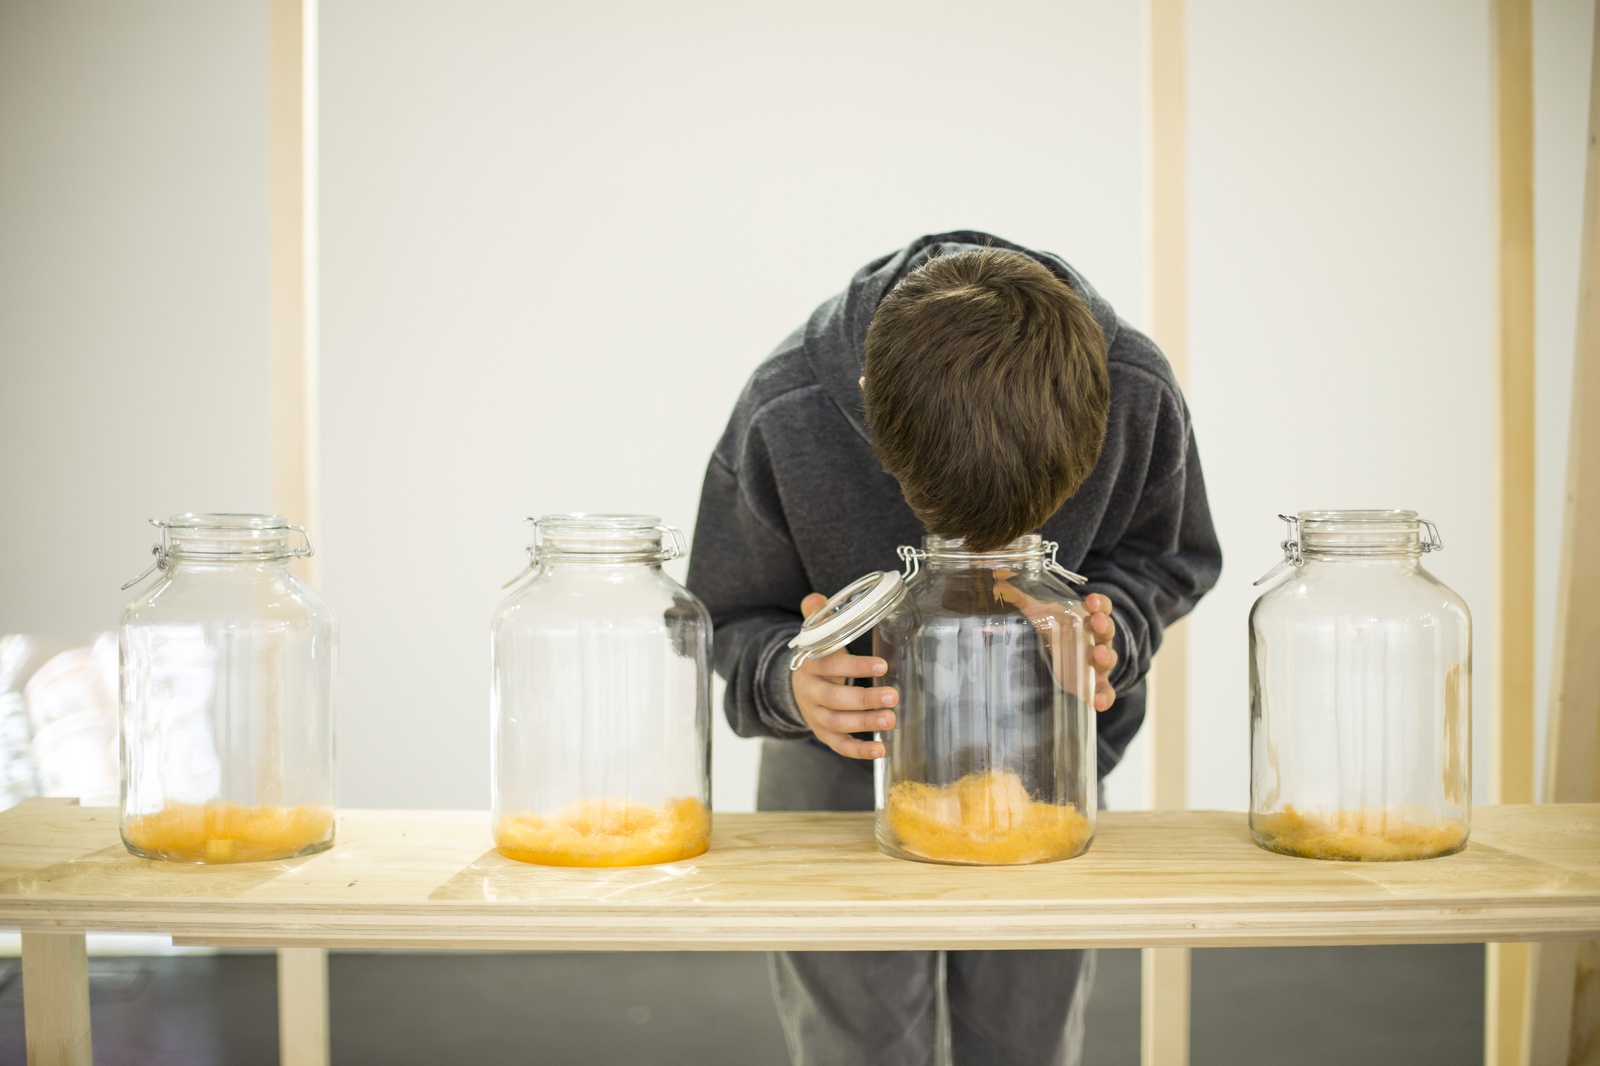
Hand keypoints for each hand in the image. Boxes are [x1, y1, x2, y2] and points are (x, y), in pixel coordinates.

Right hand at [790, 592, 896, 758]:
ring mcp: (815, 715)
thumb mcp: (815, 636)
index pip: (830, 665)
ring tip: (891, 720)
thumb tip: (815, 598)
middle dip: (864, 700)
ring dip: (865, 723)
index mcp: (810, 665)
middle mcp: (809, 693)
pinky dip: (859, 751)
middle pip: (835, 699)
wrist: (797, 686)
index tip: (882, 666)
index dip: (855, 667)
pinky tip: (881, 750)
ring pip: (838, 723)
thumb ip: (817, 617)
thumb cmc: (819, 658)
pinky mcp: (822, 734)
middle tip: (893, 697)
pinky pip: (839, 746)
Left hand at [992, 574, 1119, 711]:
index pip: (1101, 607)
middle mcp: (1098, 639)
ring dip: (1106, 656)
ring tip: (1098, 655)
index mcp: (1089, 619)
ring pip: (1109, 658)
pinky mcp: (1095, 684)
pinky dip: (1105, 696)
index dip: (1099, 603)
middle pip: (1107, 630)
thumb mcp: (1042, 615)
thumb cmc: (1059, 630)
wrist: (1070, 655)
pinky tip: (1098, 703)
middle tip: (1096, 623)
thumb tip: (997, 581)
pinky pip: (1106, 690)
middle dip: (1103, 625)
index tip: (1090, 601)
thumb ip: (1022, 600)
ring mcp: (1099, 662)